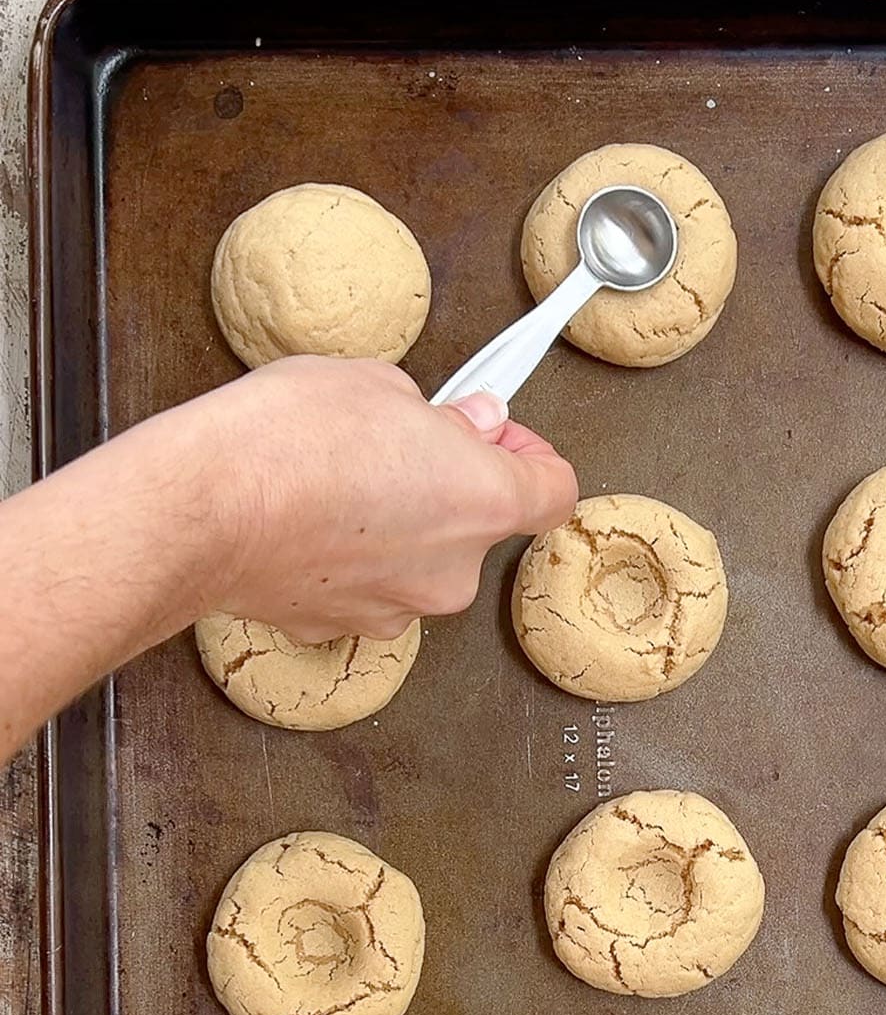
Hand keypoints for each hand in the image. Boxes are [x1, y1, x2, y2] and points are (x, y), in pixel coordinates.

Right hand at [183, 356, 577, 639]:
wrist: (202, 512)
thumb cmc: (285, 442)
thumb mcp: (377, 385)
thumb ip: (440, 414)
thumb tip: (466, 424)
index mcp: (482, 502)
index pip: (553, 490)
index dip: (531, 455)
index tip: (500, 436)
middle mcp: (451, 572)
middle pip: (476, 529)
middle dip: (445, 487)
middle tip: (395, 446)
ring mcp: (396, 610)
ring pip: (417, 564)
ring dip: (395, 528)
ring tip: (336, 482)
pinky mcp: (340, 628)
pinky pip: (364, 588)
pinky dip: (347, 561)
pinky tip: (305, 522)